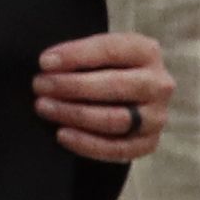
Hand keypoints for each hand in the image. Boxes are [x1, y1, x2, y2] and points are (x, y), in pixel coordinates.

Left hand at [36, 31, 174, 162]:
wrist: (122, 97)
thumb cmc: (101, 69)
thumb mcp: (96, 52)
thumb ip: (78, 55)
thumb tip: (48, 66)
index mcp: (146, 52)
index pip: (112, 51)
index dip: (76, 56)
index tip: (44, 62)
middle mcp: (159, 84)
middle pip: (117, 86)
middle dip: (73, 86)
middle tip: (40, 86)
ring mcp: (157, 116)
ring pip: (117, 119)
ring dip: (75, 114)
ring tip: (44, 107)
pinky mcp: (149, 142)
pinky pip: (119, 149)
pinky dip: (88, 144)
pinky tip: (62, 134)